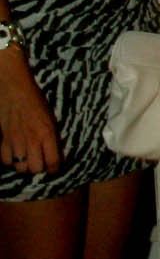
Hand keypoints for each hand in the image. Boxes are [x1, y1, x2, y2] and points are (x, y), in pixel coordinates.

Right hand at [0, 52, 61, 174]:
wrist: (15, 89)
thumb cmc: (36, 101)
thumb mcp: (50, 118)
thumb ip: (52, 137)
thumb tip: (55, 154)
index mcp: (47, 133)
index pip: (53, 162)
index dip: (54, 169)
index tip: (53, 168)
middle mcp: (32, 140)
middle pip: (35, 169)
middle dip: (39, 168)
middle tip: (39, 161)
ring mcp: (16, 141)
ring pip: (20, 167)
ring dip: (24, 165)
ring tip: (27, 158)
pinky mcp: (4, 139)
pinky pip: (6, 160)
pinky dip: (10, 160)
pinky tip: (14, 153)